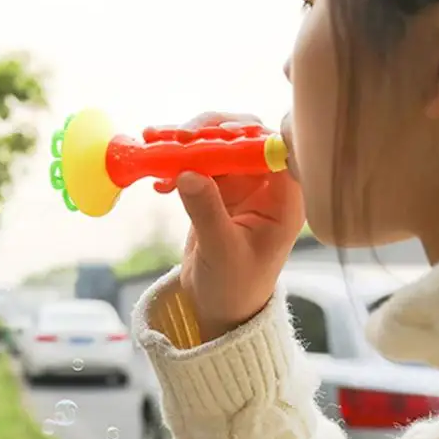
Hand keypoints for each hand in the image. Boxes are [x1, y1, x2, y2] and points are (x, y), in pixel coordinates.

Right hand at [155, 112, 305, 341]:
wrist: (220, 306)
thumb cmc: (235, 287)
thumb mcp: (221, 252)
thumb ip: (207, 213)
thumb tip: (188, 174)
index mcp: (283, 200)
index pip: (274, 151)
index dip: (248, 135)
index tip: (219, 132)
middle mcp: (265, 186)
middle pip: (242, 139)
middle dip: (210, 131)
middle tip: (180, 136)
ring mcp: (239, 185)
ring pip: (215, 146)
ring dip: (185, 143)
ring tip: (155, 142)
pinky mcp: (216, 189)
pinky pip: (196, 163)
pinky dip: (174, 164)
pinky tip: (157, 178)